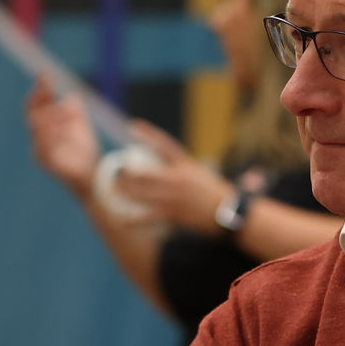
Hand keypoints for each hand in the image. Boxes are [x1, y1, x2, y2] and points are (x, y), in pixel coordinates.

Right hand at [25, 75, 100, 196]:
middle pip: (32, 114)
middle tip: (51, 86)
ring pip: (39, 127)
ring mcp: (40, 152)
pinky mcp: (48, 163)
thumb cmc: (84, 150)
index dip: (39, 90)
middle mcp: (38, 140)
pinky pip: (47, 144)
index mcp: (44, 129)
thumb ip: (74, 111)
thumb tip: (72, 97)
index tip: (45, 74)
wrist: (93, 175)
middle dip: (42, 98)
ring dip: (54, 115)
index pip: (34, 106)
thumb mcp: (80, 125)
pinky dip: (57, 132)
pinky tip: (68, 127)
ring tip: (71, 111)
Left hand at [112, 121, 234, 234]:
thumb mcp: (200, 173)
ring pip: (141, 193)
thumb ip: (182, 169)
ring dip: (125, 193)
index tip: (132, 125)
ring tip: (114, 191)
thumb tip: (167, 166)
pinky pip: (148, 216)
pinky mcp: (174, 213)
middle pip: (144, 172)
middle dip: (127, 173)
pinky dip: (133, 219)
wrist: (230, 212)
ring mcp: (174, 196)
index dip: (147, 133)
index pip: (163, 143)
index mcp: (185, 164)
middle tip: (115, 172)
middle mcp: (177, 178)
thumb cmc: (217, 192)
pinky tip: (122, 220)